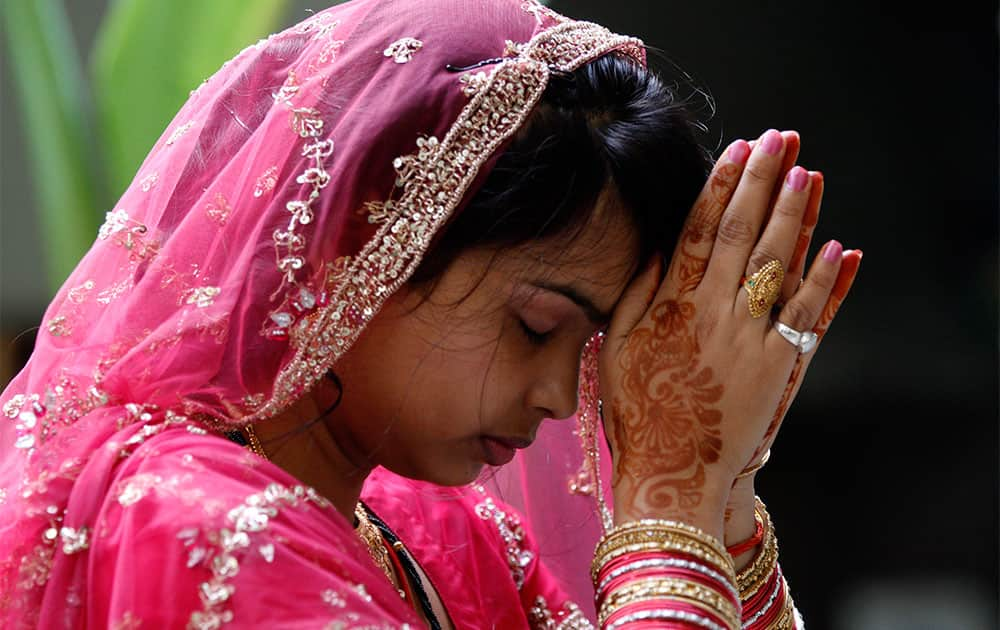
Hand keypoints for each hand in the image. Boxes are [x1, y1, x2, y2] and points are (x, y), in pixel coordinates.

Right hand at [599, 130, 860, 538]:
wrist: (673, 472)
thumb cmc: (637, 412)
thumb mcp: (615, 348)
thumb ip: (634, 294)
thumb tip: (654, 247)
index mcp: (672, 304)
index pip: (698, 230)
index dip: (720, 186)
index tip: (736, 149)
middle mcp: (714, 312)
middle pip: (743, 233)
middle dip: (762, 181)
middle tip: (780, 138)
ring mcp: (751, 337)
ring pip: (777, 263)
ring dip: (795, 215)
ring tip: (807, 172)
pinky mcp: (780, 364)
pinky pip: (807, 313)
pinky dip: (824, 279)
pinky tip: (837, 246)